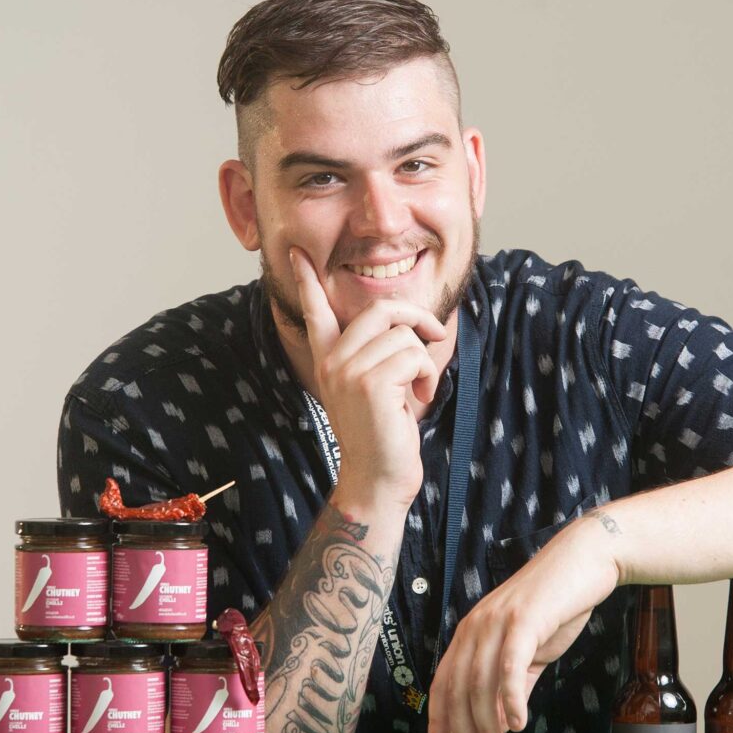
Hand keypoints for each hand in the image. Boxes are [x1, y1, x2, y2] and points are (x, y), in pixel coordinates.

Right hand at [290, 246, 447, 509]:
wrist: (378, 479)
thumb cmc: (383, 435)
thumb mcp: (372, 389)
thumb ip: (375, 355)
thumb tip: (404, 326)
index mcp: (327, 360)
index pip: (315, 311)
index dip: (308, 281)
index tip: (297, 254)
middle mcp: (332, 361)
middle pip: (381, 309)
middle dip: (417, 317)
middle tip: (435, 335)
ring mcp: (348, 371)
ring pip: (404, 334)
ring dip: (424, 360)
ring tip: (418, 388)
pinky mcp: (371, 383)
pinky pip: (414, 354)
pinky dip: (427, 374)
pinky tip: (420, 397)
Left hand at [427, 517, 620, 732]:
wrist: (583, 563)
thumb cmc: (556, 607)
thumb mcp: (529, 651)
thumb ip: (513, 684)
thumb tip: (502, 723)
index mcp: (470, 632)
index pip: (444, 681)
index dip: (439, 719)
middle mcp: (475, 626)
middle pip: (459, 689)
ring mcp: (497, 622)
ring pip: (481, 683)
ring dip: (488, 727)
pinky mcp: (523, 620)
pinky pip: (510, 666)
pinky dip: (511, 699)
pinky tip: (518, 726)